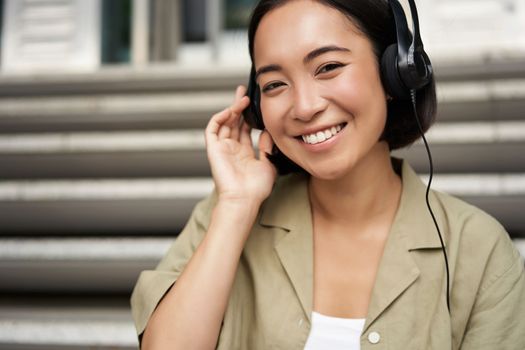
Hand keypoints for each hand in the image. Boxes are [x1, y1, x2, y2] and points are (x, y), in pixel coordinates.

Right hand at [205, 86, 276, 204]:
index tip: (257, 104)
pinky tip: (232, 110)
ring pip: (224, 123)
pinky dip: (220, 117)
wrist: (244, 199)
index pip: (245, 129)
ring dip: (232, 109)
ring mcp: (222, 148)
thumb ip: (267, 147)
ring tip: (243, 98)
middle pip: (234, 122)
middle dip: (239, 106)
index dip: (250, 116)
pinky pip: (213, 128)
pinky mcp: (213, 149)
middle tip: (246, 91)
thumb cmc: (256, 189)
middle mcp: (232, 149)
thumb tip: (268, 131)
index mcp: (244, 154)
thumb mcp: (269, 165)